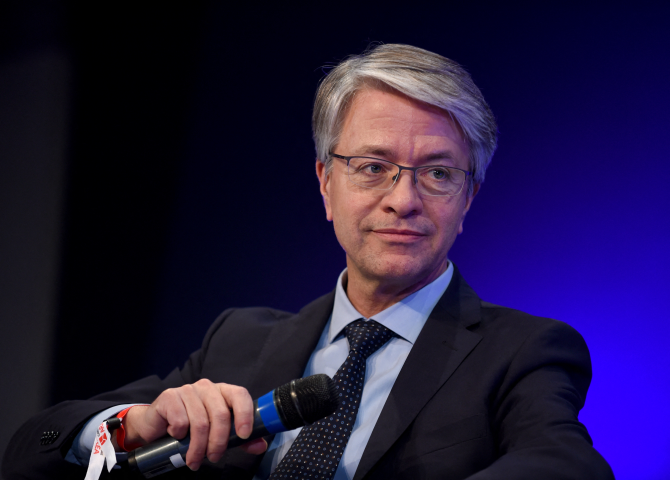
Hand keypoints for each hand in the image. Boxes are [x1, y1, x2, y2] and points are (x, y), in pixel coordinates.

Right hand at [119, 379, 266, 470]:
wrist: (155, 427)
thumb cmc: (189, 429)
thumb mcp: (216, 434)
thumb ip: (239, 439)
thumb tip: (260, 445)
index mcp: (222, 392)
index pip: (240, 395)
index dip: (245, 414)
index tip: (243, 435)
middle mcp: (207, 387)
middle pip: (221, 414)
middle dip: (219, 442)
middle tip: (214, 458)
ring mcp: (187, 390)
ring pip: (200, 422)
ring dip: (198, 447)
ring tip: (195, 460)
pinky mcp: (170, 397)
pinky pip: (180, 421)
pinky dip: (179, 435)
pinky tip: (176, 437)